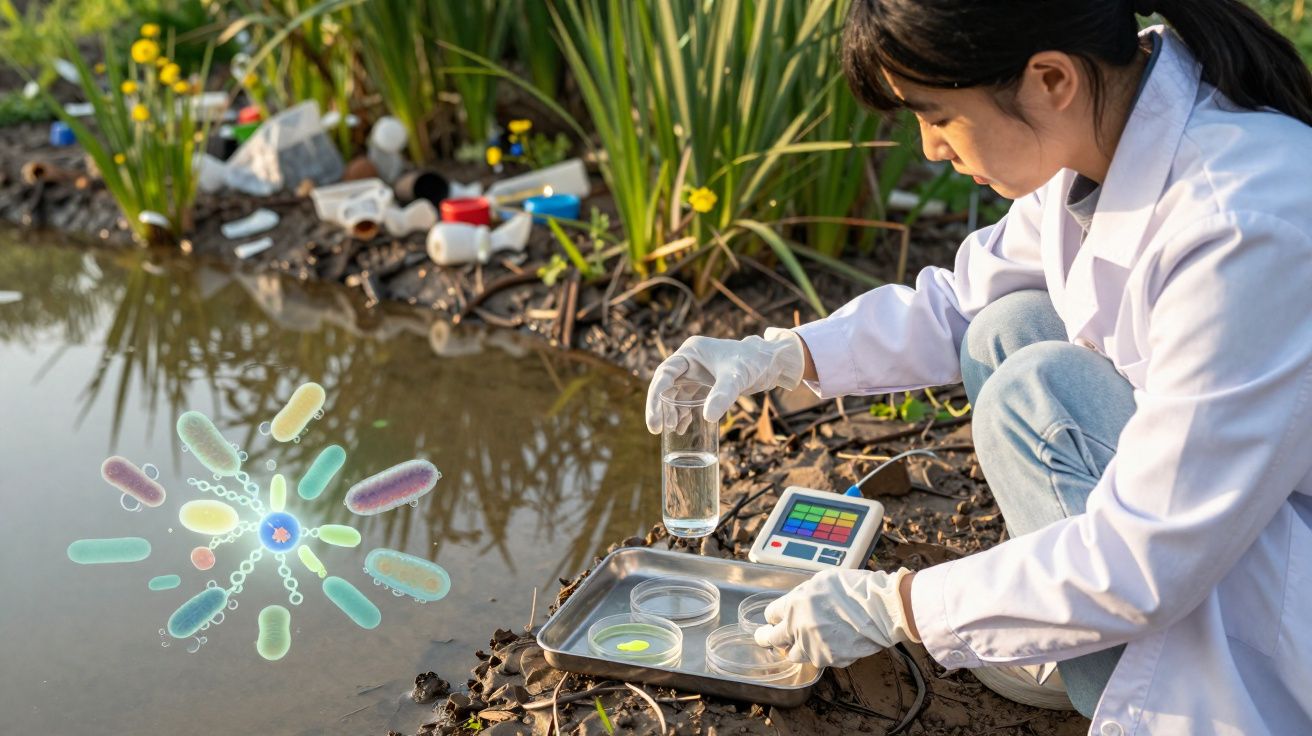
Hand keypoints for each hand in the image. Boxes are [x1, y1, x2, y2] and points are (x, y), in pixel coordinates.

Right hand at [645, 328, 805, 433]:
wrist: (771, 362)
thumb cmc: (753, 361)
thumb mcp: (737, 377)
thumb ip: (723, 394)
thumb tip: (708, 417)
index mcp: (691, 352)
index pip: (665, 374)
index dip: (656, 396)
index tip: (656, 419)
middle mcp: (690, 361)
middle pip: (666, 386)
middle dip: (661, 407)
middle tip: (658, 428)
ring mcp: (697, 373)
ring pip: (677, 394)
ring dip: (672, 411)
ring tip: (672, 430)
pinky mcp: (706, 384)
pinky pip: (689, 399)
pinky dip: (685, 412)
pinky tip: (683, 427)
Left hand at [753, 568, 917, 668]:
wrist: (880, 609)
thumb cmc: (855, 589)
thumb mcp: (821, 580)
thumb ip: (802, 595)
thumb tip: (796, 603)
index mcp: (794, 604)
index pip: (771, 614)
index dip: (774, 615)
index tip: (774, 618)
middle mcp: (798, 628)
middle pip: (772, 639)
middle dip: (768, 637)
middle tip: (766, 637)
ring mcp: (812, 646)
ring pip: (793, 655)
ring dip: (795, 648)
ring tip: (802, 642)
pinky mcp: (828, 659)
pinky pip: (818, 659)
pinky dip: (820, 652)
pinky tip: (831, 642)